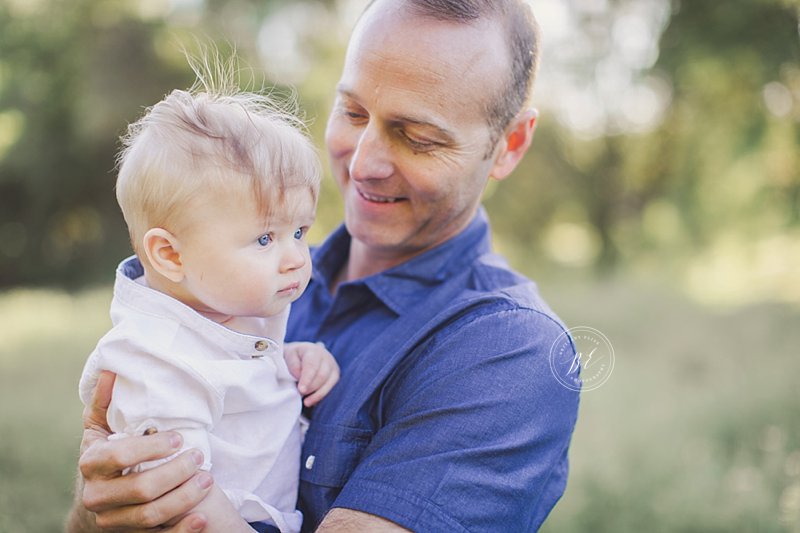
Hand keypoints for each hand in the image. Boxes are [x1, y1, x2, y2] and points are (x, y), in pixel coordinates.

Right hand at [74, 371, 212, 530]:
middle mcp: (97, 495)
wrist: (98, 500)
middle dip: (175, 472)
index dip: (151, 447)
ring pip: (151, 514)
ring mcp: (112, 519)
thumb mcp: (99, 427)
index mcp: (90, 463)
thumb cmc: (106, 454)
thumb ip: (104, 401)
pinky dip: (181, 530)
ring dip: (184, 497)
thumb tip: (112, 371)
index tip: (179, 438)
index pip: (119, 456)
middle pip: (141, 489)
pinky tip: (201, 517)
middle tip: (200, 457)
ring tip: (208, 479)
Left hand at [284, 342, 339, 406]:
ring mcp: (333, 366)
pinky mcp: (335, 375)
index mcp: (313, 351)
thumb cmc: (294, 357)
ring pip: (328, 383)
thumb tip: (299, 376)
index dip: (307, 378)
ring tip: (306, 402)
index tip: (301, 390)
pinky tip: (312, 401)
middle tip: (300, 394)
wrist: (302, 354)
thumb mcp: (289, 356)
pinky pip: (331, 388)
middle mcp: (326, 357)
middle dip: (311, 387)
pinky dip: (321, 396)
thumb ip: (293, 364)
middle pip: (322, 375)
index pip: (312, 365)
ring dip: (316, 394)